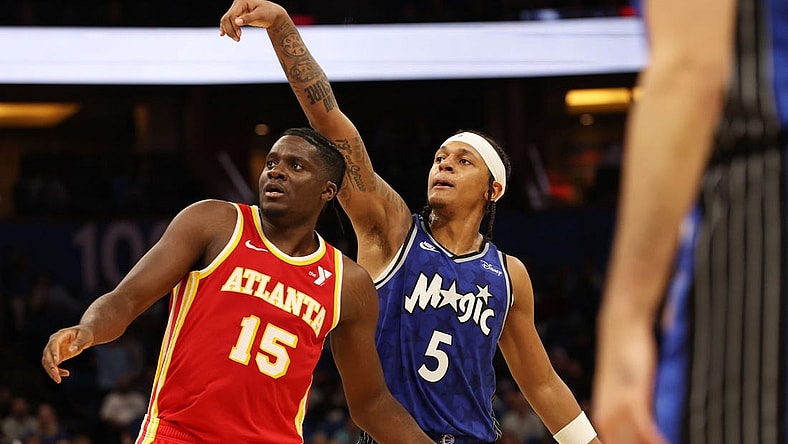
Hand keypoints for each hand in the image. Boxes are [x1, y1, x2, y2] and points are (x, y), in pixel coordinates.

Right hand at [41, 326, 94, 383]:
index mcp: (60, 335)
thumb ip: (79, 343)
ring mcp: (53, 350)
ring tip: (58, 380)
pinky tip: (66, 374)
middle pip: (47, 355)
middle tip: (56, 374)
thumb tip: (72, 350)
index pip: (53, 344)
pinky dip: (57, 372)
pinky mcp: (56, 357)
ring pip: (47, 362)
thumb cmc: (85, 334)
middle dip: (50, 365)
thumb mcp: (85, 337)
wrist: (84, 335)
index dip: (54, 352)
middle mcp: (53, 343)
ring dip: (51, 371)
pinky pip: (53, 366)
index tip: (56, 361)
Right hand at [219, 0, 287, 41]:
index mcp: (242, 1)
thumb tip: (236, 22)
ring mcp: (236, 9)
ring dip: (228, 30)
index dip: (234, 26)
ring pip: (226, 20)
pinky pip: (228, 21)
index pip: (232, 15)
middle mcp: (237, 4)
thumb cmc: (268, 13)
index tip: (240, 35)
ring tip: (237, 39)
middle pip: (227, 18)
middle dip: (230, 30)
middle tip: (238, 39)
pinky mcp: (238, 15)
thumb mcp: (260, 15)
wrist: (273, 14)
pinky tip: (223, 34)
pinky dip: (226, 28)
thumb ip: (248, 18)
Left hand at [592, 319, 667, 443]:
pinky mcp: (633, 396)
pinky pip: (643, 426)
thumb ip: (629, 410)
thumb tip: (635, 426)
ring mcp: (619, 407)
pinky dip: (653, 440)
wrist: (621, 331)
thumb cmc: (624, 360)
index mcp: (603, 417)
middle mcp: (607, 415)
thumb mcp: (624, 390)